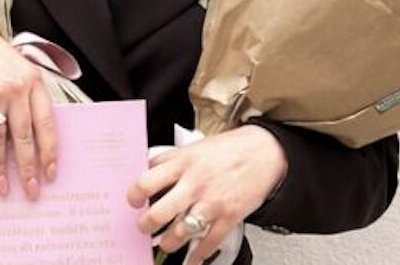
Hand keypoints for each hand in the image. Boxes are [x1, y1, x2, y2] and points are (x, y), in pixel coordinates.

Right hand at [0, 13, 58, 200]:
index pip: (47, 123)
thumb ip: (27, 95)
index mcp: (33, 81)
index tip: (50, 173)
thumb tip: (33, 134)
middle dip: (27, 168)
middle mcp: (16, 87)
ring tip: (0, 186)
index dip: (49, 151)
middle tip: (30, 190)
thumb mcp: (18, 68)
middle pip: (24, 136)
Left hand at [126, 125, 286, 264]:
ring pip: (181, 232)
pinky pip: (210, 242)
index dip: (134, 195)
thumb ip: (171, 159)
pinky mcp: (229, 216)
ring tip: (165, 242)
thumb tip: (147, 169)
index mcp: (184, 163)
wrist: (266, 152)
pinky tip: (192, 259)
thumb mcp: (195, 146)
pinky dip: (198, 255)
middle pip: (159, 212)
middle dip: (146, 224)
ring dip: (168, 242)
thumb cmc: (231, 149)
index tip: (133, 201)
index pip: (147, 181)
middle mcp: (195, 183)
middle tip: (144, 226)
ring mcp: (212, 202)